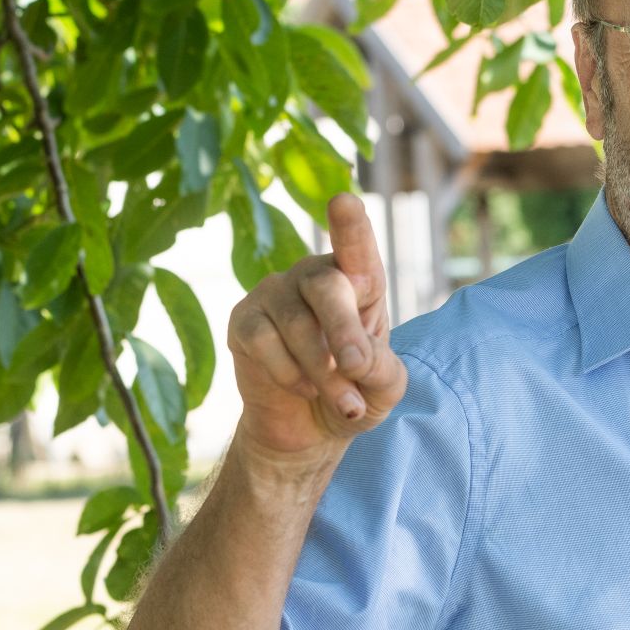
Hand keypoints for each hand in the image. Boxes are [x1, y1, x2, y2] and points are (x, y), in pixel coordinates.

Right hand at [227, 193, 407, 457]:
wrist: (310, 428)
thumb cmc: (357, 392)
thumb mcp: (385, 386)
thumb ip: (380, 368)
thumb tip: (353, 359)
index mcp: (358, 279)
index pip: (356, 247)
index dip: (350, 226)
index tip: (344, 200)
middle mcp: (314, 275)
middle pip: (327, 288)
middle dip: (344, 331)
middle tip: (356, 367)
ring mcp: (275, 294)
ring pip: (297, 325)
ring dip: (324, 372)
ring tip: (346, 404)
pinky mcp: (243, 321)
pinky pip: (263, 343)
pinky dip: (290, 375)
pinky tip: (303, 389)